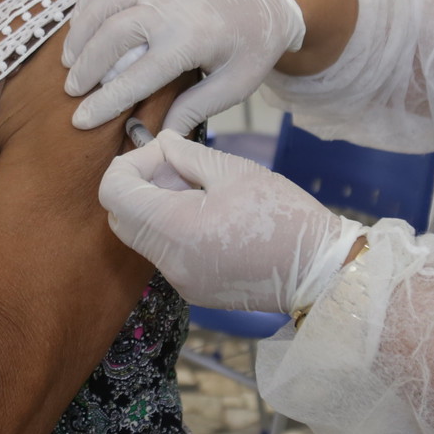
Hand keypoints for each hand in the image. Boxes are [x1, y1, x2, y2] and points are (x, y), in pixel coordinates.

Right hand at [63, 0, 305, 133]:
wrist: (264, 2)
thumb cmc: (251, 49)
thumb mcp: (233, 87)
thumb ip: (194, 110)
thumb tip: (159, 138)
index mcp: (192, 39)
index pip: (137, 75)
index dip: (105, 101)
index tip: (81, 119)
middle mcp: (172, 6)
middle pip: (112, 34)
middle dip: (86, 65)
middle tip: (73, 90)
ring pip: (105, 1)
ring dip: (81, 31)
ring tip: (71, 60)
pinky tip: (81, 23)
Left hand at [97, 131, 360, 314]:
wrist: (320, 270)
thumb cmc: (284, 214)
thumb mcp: (234, 171)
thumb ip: (186, 155)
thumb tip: (161, 142)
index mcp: (176, 227)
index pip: (113, 192)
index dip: (130, 165)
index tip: (163, 153)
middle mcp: (169, 261)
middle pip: (121, 217)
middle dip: (140, 185)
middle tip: (180, 169)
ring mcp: (179, 280)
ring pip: (141, 236)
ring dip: (155, 207)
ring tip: (198, 190)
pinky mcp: (193, 290)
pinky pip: (164, 254)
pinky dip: (171, 230)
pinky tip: (208, 216)